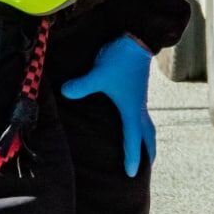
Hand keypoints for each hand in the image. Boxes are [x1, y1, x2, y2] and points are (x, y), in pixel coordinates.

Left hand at [60, 35, 155, 177]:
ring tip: (144, 145)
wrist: (138, 39)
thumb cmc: (120, 60)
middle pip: (147, 134)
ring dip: (146, 137)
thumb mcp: (99, 74)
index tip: (130, 174)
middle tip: (146, 165)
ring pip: (147, 123)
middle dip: (147, 150)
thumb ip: (82, 86)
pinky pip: (142, 113)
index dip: (131, 157)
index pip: (133, 138)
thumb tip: (65, 92)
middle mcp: (138, 106)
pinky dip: (142, 123)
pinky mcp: (138, 89)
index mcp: (131, 109)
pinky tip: (132, 118)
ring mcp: (140, 97)